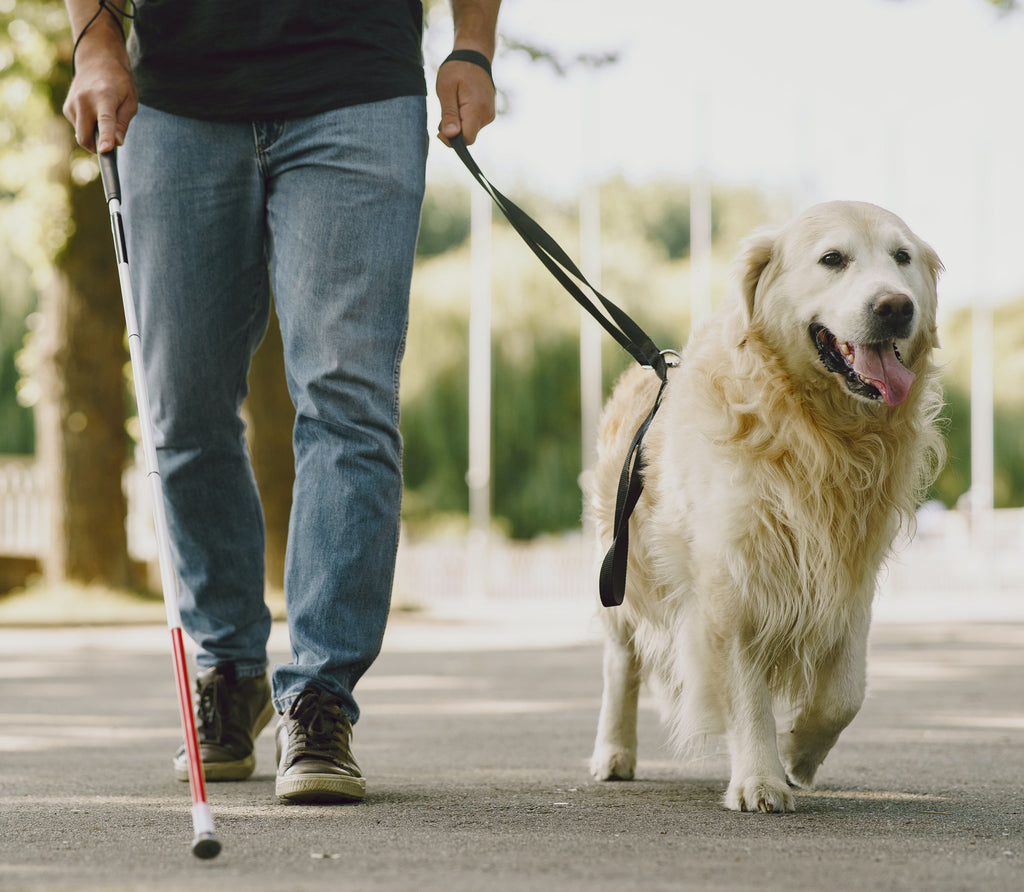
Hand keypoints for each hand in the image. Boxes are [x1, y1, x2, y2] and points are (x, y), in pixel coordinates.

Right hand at [62, 19, 136, 153]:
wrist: (97, 61)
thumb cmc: (119, 83)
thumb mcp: (130, 101)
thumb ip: (123, 123)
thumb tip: (118, 143)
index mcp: (104, 97)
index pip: (105, 122)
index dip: (105, 138)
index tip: (105, 150)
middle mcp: (84, 100)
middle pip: (85, 137)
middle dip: (97, 148)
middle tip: (110, 145)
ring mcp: (72, 104)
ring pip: (81, 135)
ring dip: (94, 136)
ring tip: (104, 119)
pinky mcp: (67, 108)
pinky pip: (78, 128)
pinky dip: (88, 129)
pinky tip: (94, 114)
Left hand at [436, 58, 495, 146]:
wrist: (474, 55)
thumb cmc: (457, 69)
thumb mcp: (446, 89)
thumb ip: (449, 114)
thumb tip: (451, 136)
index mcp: (477, 110)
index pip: (467, 139)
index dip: (452, 140)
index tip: (440, 129)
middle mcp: (487, 115)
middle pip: (468, 136)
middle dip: (454, 130)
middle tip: (445, 110)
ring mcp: (490, 114)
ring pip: (470, 130)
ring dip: (458, 123)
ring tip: (454, 103)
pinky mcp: (489, 113)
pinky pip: (474, 124)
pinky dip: (464, 119)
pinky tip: (460, 104)